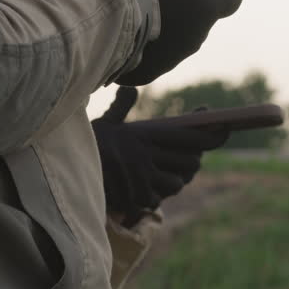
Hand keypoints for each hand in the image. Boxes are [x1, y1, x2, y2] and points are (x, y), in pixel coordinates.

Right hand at [91, 85, 230, 225]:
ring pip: (178, 182)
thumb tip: (129, 89)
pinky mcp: (135, 197)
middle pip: (191, 161)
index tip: (225, 127)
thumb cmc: (87, 146)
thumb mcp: (103, 124)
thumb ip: (121, 107)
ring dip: (175, 180)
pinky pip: (158, 199)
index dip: (213, 133)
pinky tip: (145, 188)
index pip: (190, 135)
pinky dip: (156, 195)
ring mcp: (141, 178)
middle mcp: (146, 155)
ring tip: (164, 173)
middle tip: (188, 156)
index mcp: (144, 134)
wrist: (63, 173)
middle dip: (193, 160)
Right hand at [115, 0, 243, 85]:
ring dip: (167, 22)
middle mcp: (196, 38)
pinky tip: (126, 29)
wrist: (95, 16)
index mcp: (207, 9)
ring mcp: (173, 59)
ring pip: (179, 36)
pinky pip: (156, 54)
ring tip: (136, 7)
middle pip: (203, 17)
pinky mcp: (149, 73)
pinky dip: (147, 42)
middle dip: (190, 3)